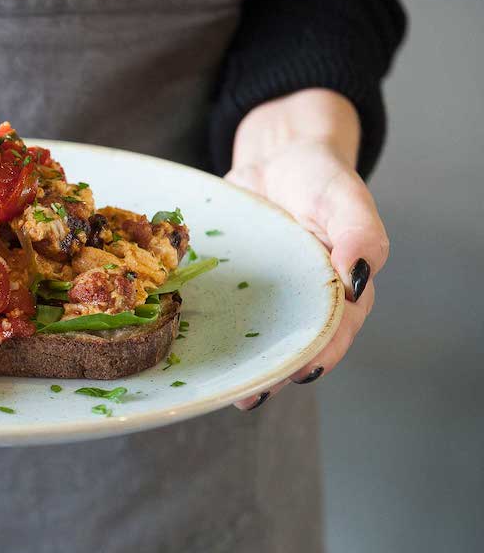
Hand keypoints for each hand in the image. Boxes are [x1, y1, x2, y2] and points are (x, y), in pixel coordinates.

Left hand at [223, 89, 388, 409]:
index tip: (303, 371)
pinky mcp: (236, 288)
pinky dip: (213, 332)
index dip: (321, 354)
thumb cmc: (321, 179)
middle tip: (252, 393)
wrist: (278, 158)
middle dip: (275, 372)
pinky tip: (193, 349)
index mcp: (342, 289)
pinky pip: (225, 314)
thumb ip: (360, 234)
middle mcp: (305, 301)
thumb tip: (357, 279)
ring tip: (226, 390)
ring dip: (245, 365)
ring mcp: (268, 298)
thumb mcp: (346, 197)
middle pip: (295, 345)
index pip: (336, 331)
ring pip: (259, 338)